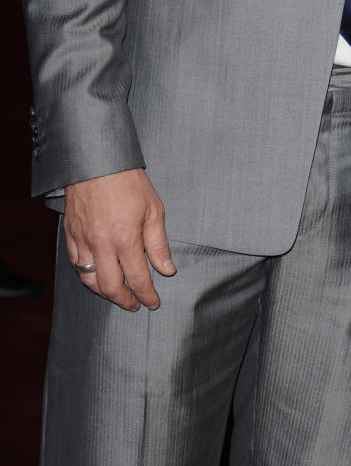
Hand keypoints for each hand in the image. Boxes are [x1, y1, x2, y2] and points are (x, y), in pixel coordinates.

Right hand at [64, 169, 175, 309]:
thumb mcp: (153, 209)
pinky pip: (75, 265)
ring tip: (117, 293)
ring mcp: (83, 241)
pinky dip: (86, 275)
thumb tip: (166, 270)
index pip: (138, 279)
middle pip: (110, 287)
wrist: (98, 161)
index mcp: (126, 238)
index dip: (147, 295)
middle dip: (124, 301)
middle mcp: (101, 244)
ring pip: (89, 280)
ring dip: (104, 292)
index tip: (153, 302)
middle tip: (135, 304)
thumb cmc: (128, 181)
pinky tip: (96, 275)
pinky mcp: (70, 235)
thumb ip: (158, 244)